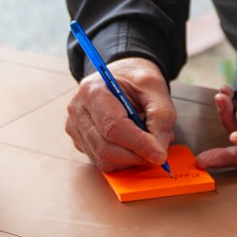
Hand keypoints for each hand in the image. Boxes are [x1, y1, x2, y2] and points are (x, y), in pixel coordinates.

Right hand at [63, 57, 174, 171]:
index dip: (138, 144)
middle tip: (158, 154)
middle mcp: (79, 110)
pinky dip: (121, 161)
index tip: (160, 155)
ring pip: (102, 159)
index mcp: (94, 91)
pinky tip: (132, 146)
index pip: (113, 126)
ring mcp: (75, 127)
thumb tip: (158, 151)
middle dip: (135, 156)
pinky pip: (100, 161)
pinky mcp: (79, 141)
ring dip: (129, 160)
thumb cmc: (136, 80)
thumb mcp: (156, 89)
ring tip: (146, 145)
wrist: (122, 76)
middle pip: (105, 148)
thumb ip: (161, 118)